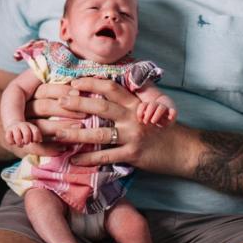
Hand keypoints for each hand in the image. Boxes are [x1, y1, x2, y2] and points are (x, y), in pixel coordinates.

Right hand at [4, 121, 41, 146]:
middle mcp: (22, 125)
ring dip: (19, 143)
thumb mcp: (33, 132)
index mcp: (30, 125)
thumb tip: (39, 140)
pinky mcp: (8, 131)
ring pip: (17, 137)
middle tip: (26, 143)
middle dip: (27, 141)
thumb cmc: (26, 132)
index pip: (35, 131)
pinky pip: (8, 138)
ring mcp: (14, 127)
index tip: (34, 141)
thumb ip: (37, 137)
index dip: (36, 139)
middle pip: (27, 134)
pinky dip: (11, 142)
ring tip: (20, 144)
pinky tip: (13, 142)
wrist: (15, 125)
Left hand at [36, 76, 185, 173]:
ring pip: (100, 133)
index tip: (73, 82)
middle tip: (59, 102)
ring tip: (57, 133)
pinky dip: (89, 159)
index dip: (91, 83)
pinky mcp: (133, 155)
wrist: (185, 150)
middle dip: (78, 103)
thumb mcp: (149, 110)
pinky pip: (106, 156)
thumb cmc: (164, 130)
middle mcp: (133, 117)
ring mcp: (133, 136)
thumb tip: (105, 95)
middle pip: (101, 107)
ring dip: (76, 134)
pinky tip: (74, 160)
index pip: (111, 88)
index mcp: (135, 104)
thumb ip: (130, 103)